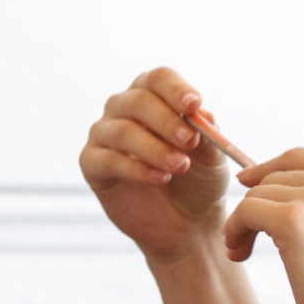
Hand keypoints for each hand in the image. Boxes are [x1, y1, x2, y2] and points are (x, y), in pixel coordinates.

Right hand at [79, 67, 234, 266]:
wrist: (186, 224)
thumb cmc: (198, 182)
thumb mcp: (212, 158)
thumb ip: (207, 135)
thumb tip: (201, 113)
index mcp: (154, 97)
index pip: (157, 79)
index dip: (174, 89)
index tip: (194, 105)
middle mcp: (123, 109)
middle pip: (137, 100)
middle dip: (166, 121)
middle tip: (190, 142)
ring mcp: (104, 135)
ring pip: (122, 130)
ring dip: (154, 148)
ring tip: (179, 166)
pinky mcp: (91, 164)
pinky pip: (107, 159)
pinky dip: (136, 168)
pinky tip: (160, 178)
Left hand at [220, 150, 303, 303]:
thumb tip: (255, 177)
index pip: (295, 157)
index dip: (264, 171)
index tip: (244, 186)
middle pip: (271, 177)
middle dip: (254, 207)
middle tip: (246, 242)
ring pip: (255, 196)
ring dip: (242, 224)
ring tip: (245, 252)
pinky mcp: (295, 220)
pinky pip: (244, 211)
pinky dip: (234, 232)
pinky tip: (239, 253)